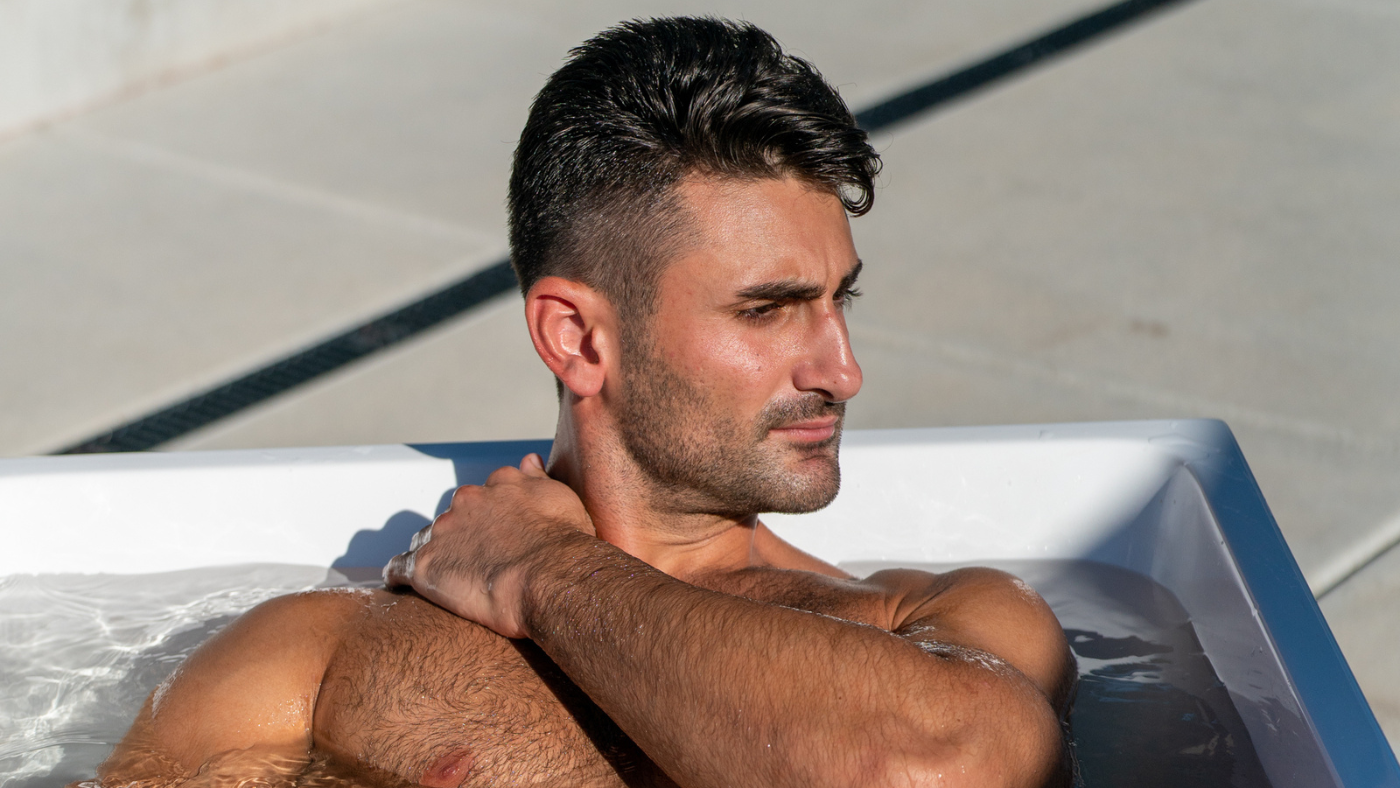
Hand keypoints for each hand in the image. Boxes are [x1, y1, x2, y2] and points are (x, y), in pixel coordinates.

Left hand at [383, 453, 594, 637]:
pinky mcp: (425, 565)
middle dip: (462, 534)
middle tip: (478, 560)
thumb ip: (538, 478)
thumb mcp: (561, 498)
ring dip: (436, 552)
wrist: (550, 578)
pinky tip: (399, 581)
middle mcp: (467, 501)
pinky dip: (398, 573)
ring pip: (428, 538)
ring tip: (445, 575)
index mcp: (499, 484)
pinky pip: (400, 566)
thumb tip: (528, 460)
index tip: (496, 532)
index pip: (485, 495)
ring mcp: (443, 532)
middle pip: (454, 515)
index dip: (489, 516)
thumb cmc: (564, 543)